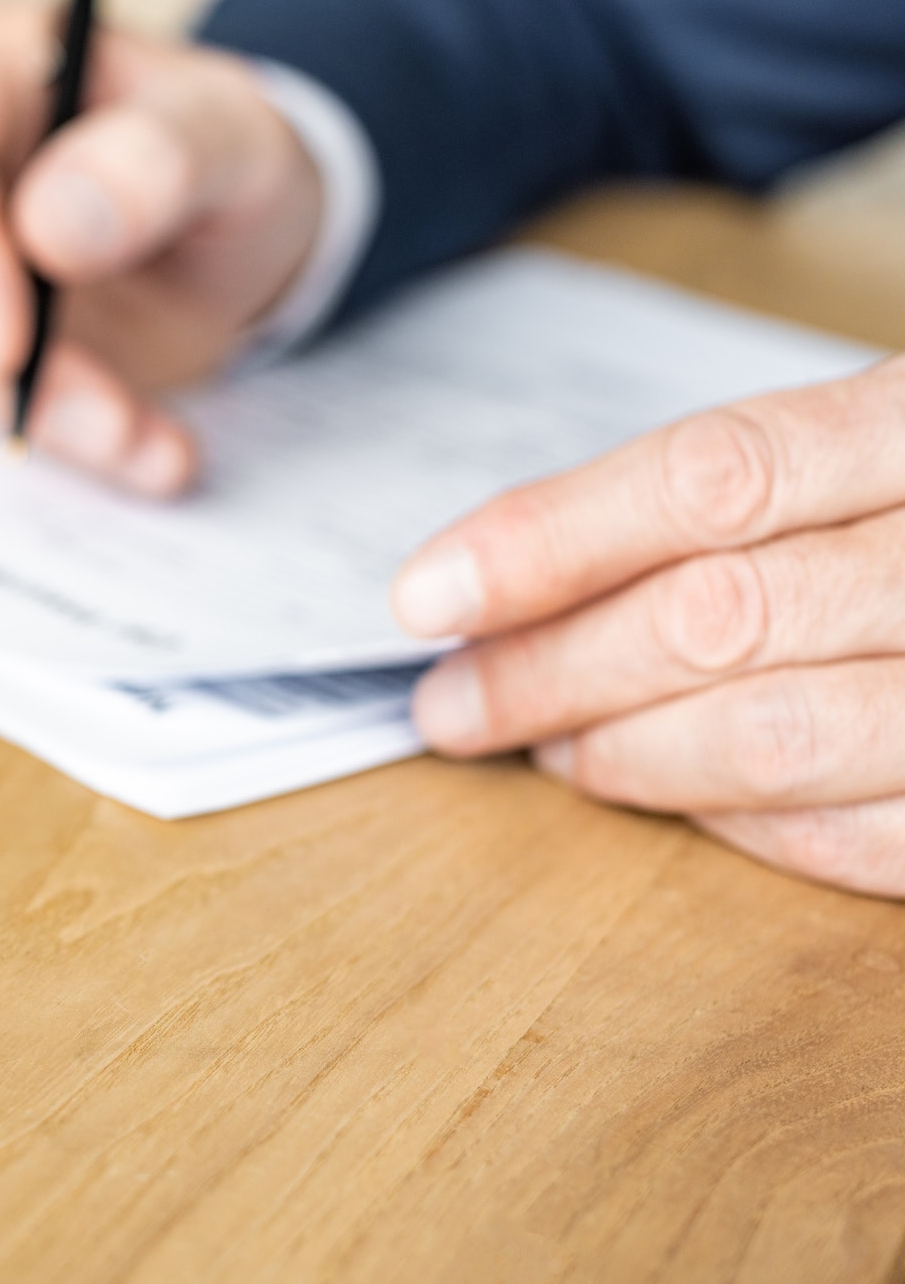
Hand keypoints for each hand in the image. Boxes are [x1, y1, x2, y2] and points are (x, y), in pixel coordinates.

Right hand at [0, 3, 322, 496]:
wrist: (246, 230)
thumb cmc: (225, 150)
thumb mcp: (230, 134)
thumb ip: (156, 161)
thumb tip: (51, 227)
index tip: (9, 339)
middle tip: (93, 420)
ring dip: (45, 413)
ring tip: (143, 441)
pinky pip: (1, 402)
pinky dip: (76, 440)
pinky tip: (151, 452)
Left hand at [392, 354, 904, 895]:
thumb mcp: (883, 446)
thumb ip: (748, 494)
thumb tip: (518, 574)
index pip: (708, 476)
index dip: (547, 542)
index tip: (425, 599)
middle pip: (715, 613)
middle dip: (549, 669)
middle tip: (451, 706)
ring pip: (772, 734)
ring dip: (623, 755)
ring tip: (541, 749)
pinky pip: (858, 837)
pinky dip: (740, 826)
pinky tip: (671, 801)